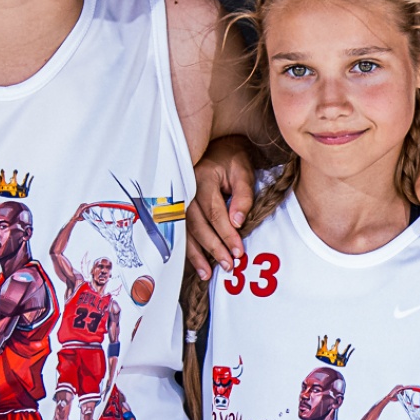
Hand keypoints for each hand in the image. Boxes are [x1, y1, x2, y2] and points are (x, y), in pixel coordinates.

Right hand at [188, 135, 259, 279]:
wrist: (215, 146)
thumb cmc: (231, 160)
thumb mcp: (243, 172)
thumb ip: (243, 196)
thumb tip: (237, 223)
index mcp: (202, 179)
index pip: (215, 213)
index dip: (227, 234)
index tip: (238, 252)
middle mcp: (186, 190)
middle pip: (198, 225)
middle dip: (213, 248)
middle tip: (228, 266)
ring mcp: (177, 198)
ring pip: (185, 231)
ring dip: (196, 254)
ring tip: (207, 274)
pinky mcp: (176, 206)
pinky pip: (180, 230)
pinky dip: (187, 248)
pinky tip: (195, 264)